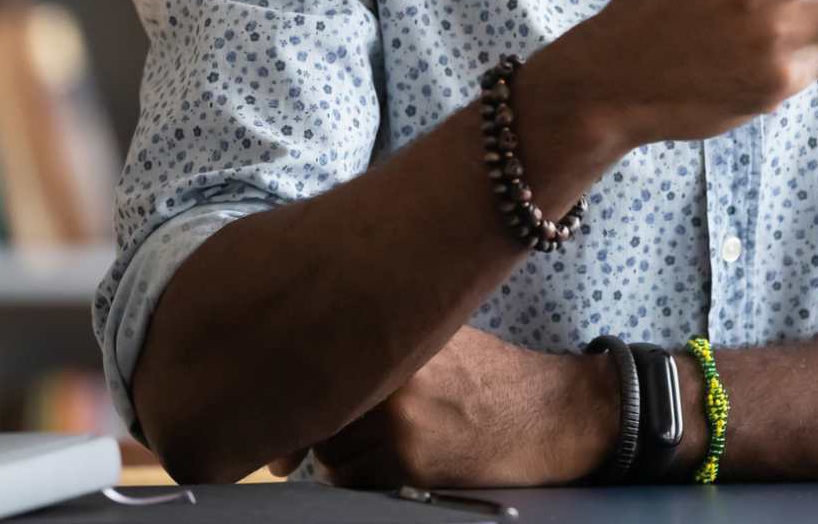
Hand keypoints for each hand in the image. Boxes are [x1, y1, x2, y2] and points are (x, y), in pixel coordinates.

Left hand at [268, 326, 617, 488]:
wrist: (542, 413)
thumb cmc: (488, 373)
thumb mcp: (441, 336)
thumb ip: (387, 342)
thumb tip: (319, 358)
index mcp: (398, 340)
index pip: (321, 363)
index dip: (294, 389)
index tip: (275, 404)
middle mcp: (394, 381)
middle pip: (318, 412)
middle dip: (313, 428)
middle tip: (302, 443)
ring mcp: (401, 426)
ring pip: (330, 451)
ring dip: (335, 455)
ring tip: (365, 447)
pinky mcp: (409, 466)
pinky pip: (351, 481)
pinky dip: (355, 479)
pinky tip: (380, 466)